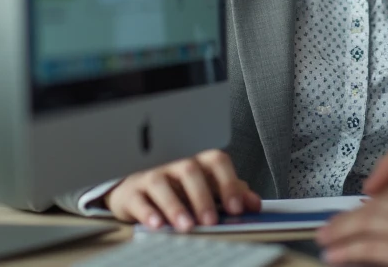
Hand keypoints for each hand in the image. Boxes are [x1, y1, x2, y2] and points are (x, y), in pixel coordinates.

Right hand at [103, 149, 260, 231]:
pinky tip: (157, 225)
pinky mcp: (132, 193)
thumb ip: (232, 194)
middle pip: (190, 170)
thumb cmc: (179, 190)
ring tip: (186, 226)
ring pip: (161, 183)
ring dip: (175, 206)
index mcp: (198, 162)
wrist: (138, 191)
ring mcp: (152, 176)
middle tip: (211, 221)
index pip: (216, 161)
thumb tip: (255, 203)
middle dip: (202, 197)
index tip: (236, 208)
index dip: (228, 182)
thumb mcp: (208, 190)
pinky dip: (148, 213)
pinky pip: (139, 200)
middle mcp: (175, 165)